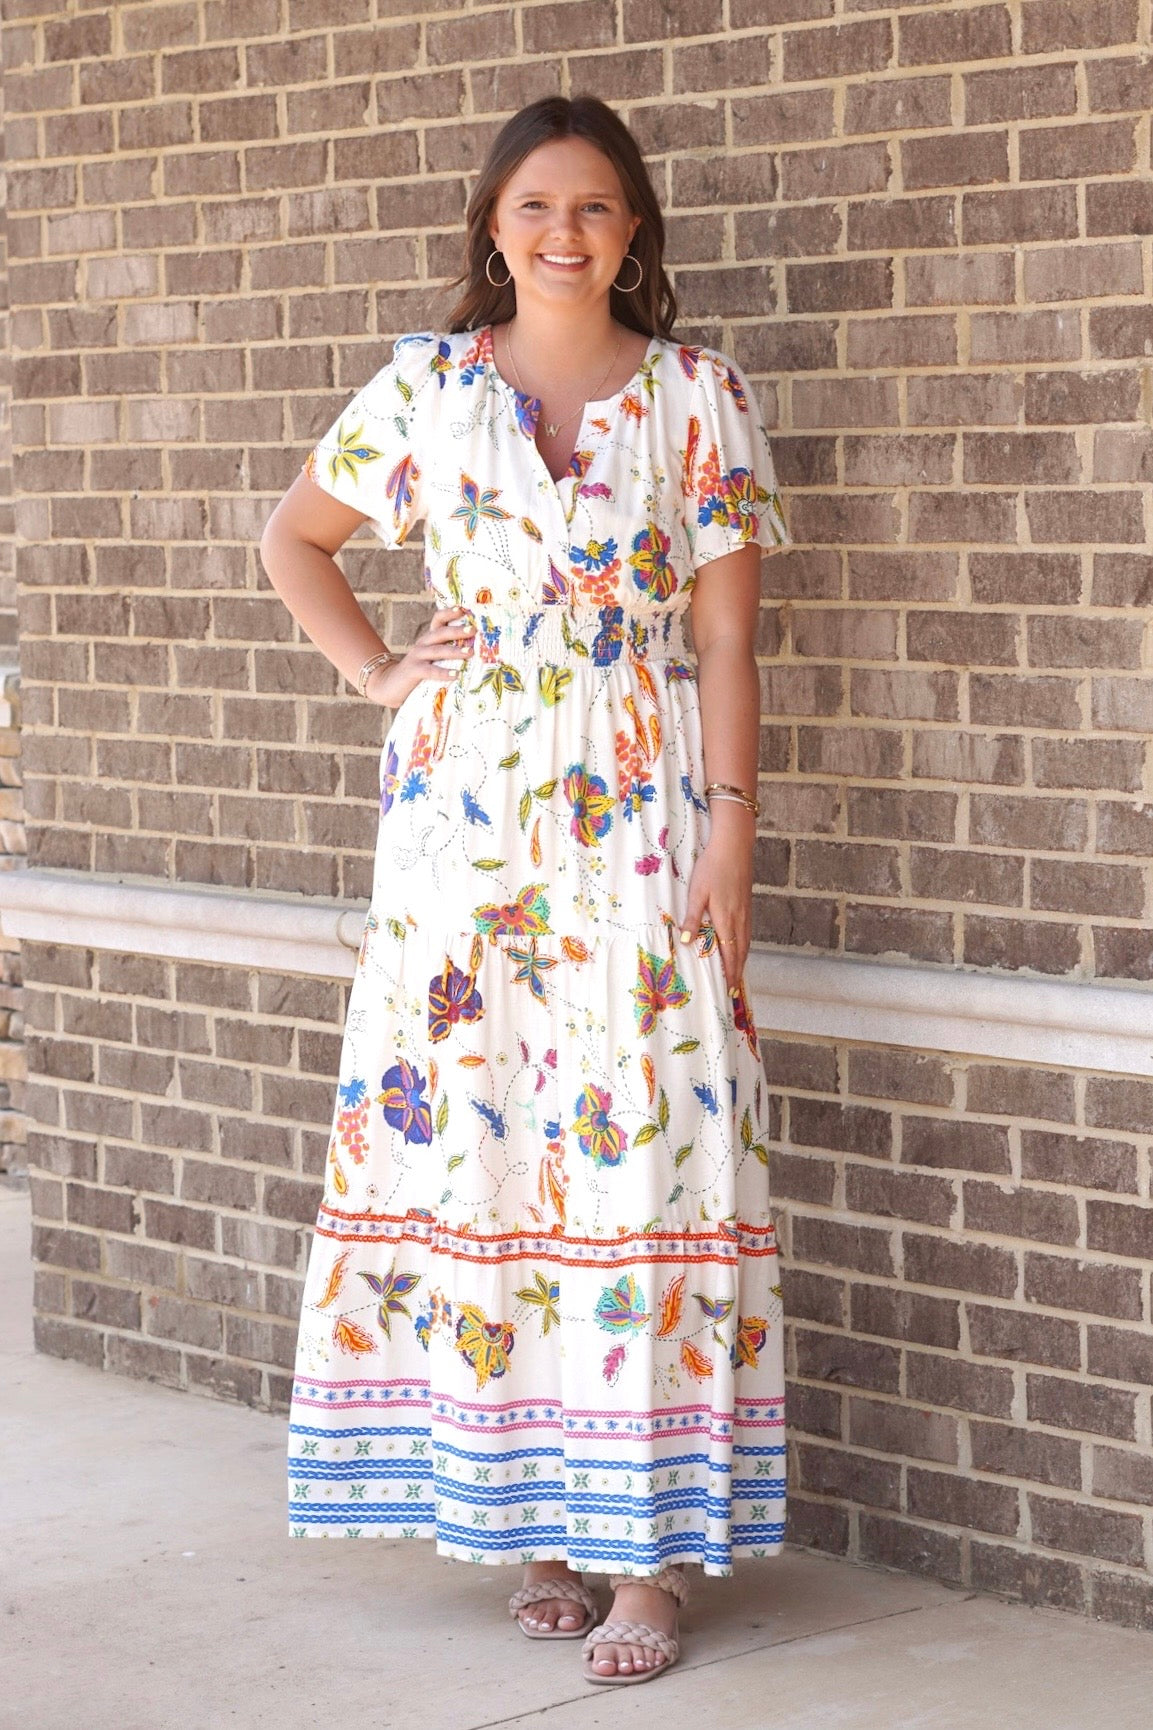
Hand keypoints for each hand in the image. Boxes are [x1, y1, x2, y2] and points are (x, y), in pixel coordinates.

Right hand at [363, 606, 474, 705]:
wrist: (390, 684)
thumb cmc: (417, 672)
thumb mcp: (431, 659)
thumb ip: (446, 653)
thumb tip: (474, 650)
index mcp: (428, 639)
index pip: (438, 620)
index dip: (448, 613)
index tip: (461, 609)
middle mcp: (423, 644)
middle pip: (440, 633)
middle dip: (457, 630)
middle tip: (473, 629)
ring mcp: (417, 656)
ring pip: (437, 651)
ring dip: (454, 651)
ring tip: (469, 652)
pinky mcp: (413, 671)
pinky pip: (431, 671)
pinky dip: (444, 672)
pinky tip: (456, 674)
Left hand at [679, 812, 754, 991]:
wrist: (734, 846)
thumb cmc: (712, 867)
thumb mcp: (697, 892)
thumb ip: (692, 918)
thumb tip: (685, 943)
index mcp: (726, 918)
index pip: (729, 953)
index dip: (730, 972)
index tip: (729, 989)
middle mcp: (739, 919)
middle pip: (740, 952)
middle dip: (737, 972)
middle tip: (734, 989)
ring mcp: (746, 911)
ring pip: (745, 942)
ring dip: (741, 960)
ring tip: (737, 974)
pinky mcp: (747, 904)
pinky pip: (747, 932)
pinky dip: (744, 946)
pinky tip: (740, 946)